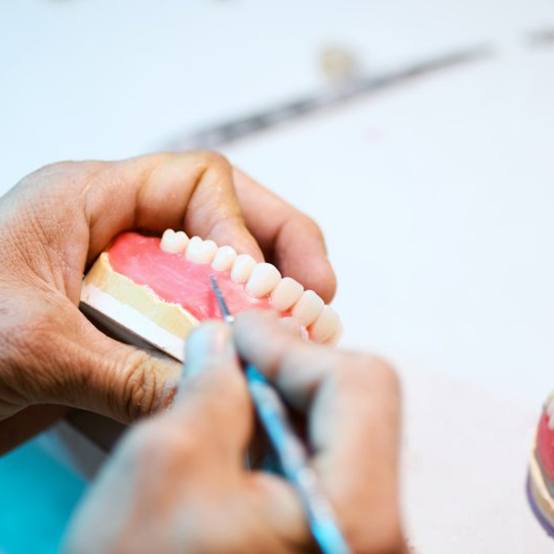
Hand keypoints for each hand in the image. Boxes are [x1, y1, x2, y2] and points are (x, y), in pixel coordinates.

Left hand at [0, 152, 335, 450]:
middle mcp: (118, 230)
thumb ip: (122, 371)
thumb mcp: (32, 347)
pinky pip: (195, 312)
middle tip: (319, 288)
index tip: (258, 285)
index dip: (239, 229)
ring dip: (263, 289)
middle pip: (222, 213)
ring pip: (215, 263)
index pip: (197, 183)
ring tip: (302, 321)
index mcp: (90, 199)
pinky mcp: (128, 316)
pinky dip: (228, 329)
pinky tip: (251, 350)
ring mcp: (128, 274)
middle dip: (278, 247)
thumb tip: (202, 391)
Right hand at [63, 312, 404, 553]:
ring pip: (341, 429)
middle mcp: (377, 531)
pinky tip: (240, 432)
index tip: (238, 332)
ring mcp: (358, 538)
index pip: (358, 384)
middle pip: (359, 403)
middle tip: (232, 356)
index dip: (292, 345)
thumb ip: (210, 383)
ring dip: (283, 396)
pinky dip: (283, 431)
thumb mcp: (167, 462)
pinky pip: (324, 461)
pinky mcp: (332, 540)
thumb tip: (223, 339)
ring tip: (228, 389)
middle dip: (290, 368)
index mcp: (354, 516)